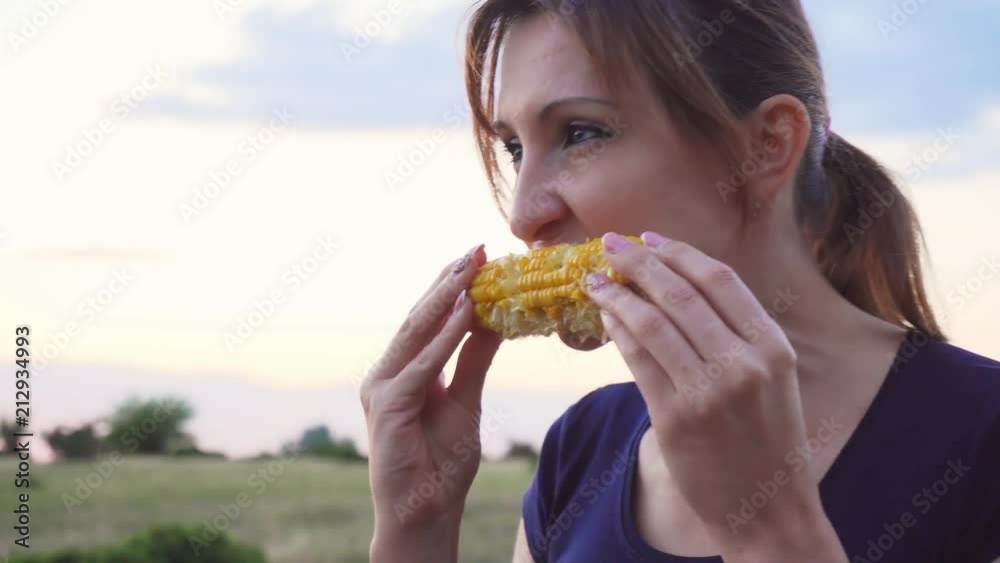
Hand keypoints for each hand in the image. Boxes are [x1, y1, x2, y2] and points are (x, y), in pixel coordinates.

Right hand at [361, 244, 502, 562]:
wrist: (425, 513)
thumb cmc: (441, 464)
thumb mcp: (466, 400)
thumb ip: (473, 360)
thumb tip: (495, 320)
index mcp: (404, 370)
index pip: (428, 319)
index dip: (450, 287)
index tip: (478, 257)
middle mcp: (387, 373)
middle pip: (419, 318)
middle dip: (448, 282)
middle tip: (475, 250)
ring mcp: (383, 387)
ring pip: (417, 333)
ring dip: (445, 298)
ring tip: (470, 268)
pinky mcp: (388, 406)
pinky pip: (422, 365)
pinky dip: (445, 337)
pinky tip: (466, 312)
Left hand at [585, 231, 845, 559]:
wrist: (769, 512)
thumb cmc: (768, 442)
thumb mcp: (773, 380)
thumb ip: (739, 335)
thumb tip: (681, 286)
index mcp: (773, 348)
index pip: (720, 280)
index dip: (680, 252)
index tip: (651, 237)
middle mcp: (744, 364)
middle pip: (680, 293)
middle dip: (639, 261)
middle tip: (611, 244)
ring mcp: (708, 392)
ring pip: (651, 322)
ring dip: (617, 293)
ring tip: (594, 278)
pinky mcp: (674, 418)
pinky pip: (637, 360)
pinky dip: (617, 331)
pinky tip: (604, 317)